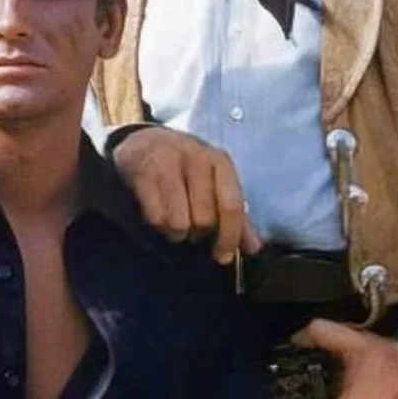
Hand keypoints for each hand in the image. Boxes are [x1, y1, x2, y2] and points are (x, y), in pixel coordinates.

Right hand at [112, 126, 262, 264]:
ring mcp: (168, 163)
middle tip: (193, 226)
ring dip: (177, 232)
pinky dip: (158, 225)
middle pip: (205, 219)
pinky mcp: (143, 173)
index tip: (223, 256)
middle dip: (199, 232)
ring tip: (175, 219)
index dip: (229, 236)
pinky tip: (159, 212)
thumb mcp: (214, 183)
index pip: (231, 205)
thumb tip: (254, 247)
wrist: (145, 143)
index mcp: (219, 161)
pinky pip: (156, 218)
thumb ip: (236, 215)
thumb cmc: (187, 168)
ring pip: (179, 223)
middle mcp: (196, 157)